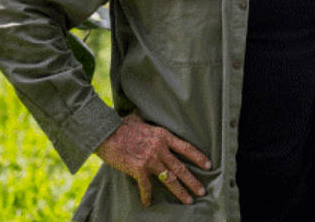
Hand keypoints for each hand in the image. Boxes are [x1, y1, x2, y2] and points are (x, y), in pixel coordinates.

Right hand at [95, 112, 211, 205]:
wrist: (106, 133)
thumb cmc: (120, 125)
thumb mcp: (138, 118)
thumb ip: (146, 120)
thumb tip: (143, 112)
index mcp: (163, 136)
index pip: (186, 147)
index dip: (198, 157)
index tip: (208, 165)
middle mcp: (160, 148)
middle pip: (181, 167)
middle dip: (193, 181)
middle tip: (202, 191)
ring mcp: (150, 159)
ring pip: (170, 179)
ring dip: (180, 191)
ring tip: (189, 200)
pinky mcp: (139, 169)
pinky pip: (146, 186)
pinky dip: (147, 195)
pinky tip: (148, 202)